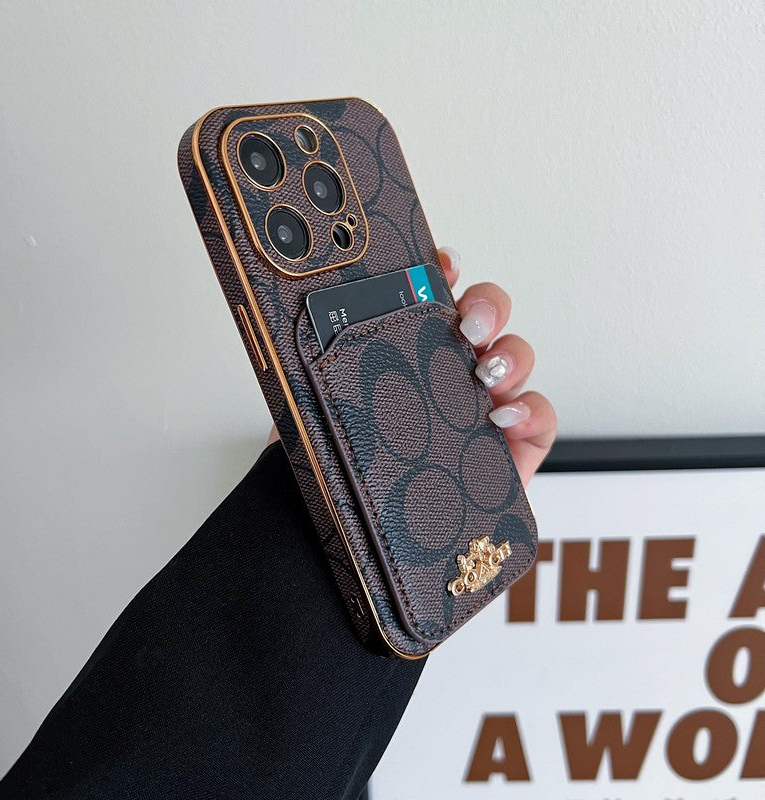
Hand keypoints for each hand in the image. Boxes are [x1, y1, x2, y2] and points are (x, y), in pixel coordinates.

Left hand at [267, 245, 556, 486]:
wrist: (348, 541)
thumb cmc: (335, 470)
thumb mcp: (318, 408)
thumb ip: (325, 366)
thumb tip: (310, 317)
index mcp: (405, 354)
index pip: (431, 298)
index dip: (442, 271)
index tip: (439, 264)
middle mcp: (448, 373)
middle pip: (485, 318)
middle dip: (485, 307)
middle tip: (467, 324)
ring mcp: (483, 408)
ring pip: (516, 358)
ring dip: (509, 354)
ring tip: (484, 375)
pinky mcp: (511, 450)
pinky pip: (541, 416)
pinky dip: (532, 408)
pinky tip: (503, 416)